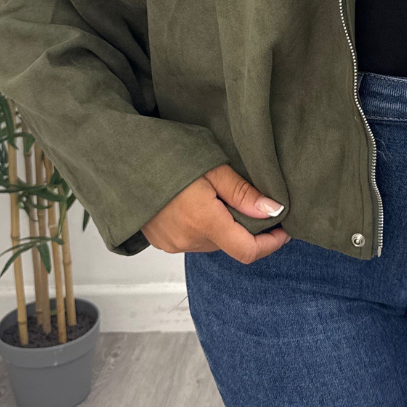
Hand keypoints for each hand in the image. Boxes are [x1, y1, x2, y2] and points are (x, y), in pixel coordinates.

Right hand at [142, 163, 290, 262]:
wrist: (121, 159)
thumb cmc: (166, 154)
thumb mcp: (212, 166)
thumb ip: (243, 193)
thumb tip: (274, 210)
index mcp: (203, 221)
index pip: (247, 251)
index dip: (271, 243)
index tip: (284, 227)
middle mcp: (188, 240)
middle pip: (232, 245)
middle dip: (248, 228)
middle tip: (253, 199)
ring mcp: (173, 243)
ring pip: (214, 242)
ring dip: (226, 226)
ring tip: (221, 195)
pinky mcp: (163, 241)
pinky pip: (195, 240)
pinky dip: (206, 227)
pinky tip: (200, 202)